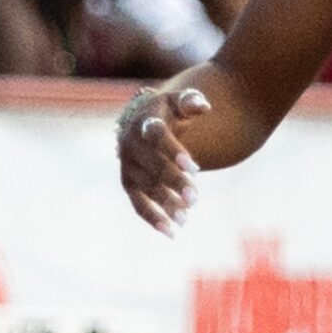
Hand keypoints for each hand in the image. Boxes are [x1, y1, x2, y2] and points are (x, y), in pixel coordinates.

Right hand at [118, 85, 210, 232]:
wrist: (143, 120)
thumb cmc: (169, 111)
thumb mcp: (179, 100)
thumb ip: (191, 101)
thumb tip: (203, 106)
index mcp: (145, 121)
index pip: (158, 136)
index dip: (174, 152)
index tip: (196, 169)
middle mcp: (131, 144)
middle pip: (153, 167)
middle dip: (174, 183)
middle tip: (195, 198)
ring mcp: (128, 165)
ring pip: (146, 188)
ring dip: (166, 203)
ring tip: (187, 216)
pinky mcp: (128, 183)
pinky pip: (138, 204)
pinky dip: (153, 218)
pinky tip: (171, 232)